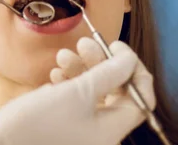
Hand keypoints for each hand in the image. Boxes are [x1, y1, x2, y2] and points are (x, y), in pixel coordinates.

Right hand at [0, 40, 154, 144]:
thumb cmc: (36, 123)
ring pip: (94, 95)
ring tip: (62, 56)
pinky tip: (54, 75)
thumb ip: (109, 72)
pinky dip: (69, 85)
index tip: (117, 46)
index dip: (133, 68)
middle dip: (101, 64)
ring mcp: (83, 134)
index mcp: (112, 132)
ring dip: (81, 70)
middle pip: (116, 93)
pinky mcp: (65, 130)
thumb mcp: (77, 92)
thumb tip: (129, 58)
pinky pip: (76, 104)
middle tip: (84, 42)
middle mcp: (102, 136)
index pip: (141, 98)